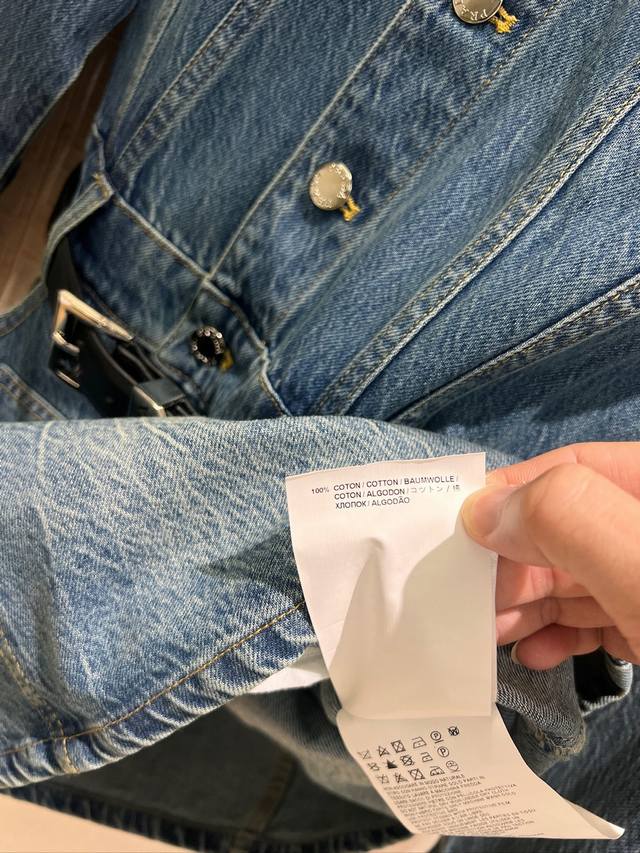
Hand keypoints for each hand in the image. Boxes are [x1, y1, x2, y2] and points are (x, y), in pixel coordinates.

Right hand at [460, 442, 639, 668]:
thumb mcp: (637, 563)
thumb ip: (564, 521)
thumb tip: (483, 511)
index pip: (569, 468)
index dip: (507, 494)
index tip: (456, 531)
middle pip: (561, 529)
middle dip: (507, 565)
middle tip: (464, 597)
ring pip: (570, 578)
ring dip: (521, 605)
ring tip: (488, 632)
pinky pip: (591, 619)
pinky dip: (556, 634)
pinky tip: (534, 652)